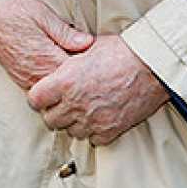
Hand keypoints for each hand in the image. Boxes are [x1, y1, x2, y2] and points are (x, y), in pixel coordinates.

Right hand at [0, 0, 93, 92]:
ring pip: (54, 94)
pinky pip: (41, 90)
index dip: (91, 73)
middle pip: (66, 89)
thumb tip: (89, 43)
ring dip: (66, 88)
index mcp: (46, 57)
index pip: (75, 75)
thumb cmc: (14, 10)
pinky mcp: (19, 78)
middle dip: (81, 84)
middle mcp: (36, 73)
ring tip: (82, 82)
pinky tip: (61, 80)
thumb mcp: (43, 15)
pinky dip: (53, 88)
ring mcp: (26, 78)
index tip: (102, 67)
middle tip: (98, 79)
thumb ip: (66, 33)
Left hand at [27, 34, 168, 145]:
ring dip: (74, 122)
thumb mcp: (87, 48)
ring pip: (71, 131)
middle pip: (50, 120)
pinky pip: (93, 139)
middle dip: (54, 111)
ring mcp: (93, 120)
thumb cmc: (121, 51)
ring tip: (84, 108)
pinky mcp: (110, 130)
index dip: (38, 96)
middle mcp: (75, 103)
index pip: (35, 99)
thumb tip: (60, 61)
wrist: (151, 66)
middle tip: (64, 102)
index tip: (45, 93)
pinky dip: (94, 131)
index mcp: (65, 81)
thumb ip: (69, 60)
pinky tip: (100, 117)